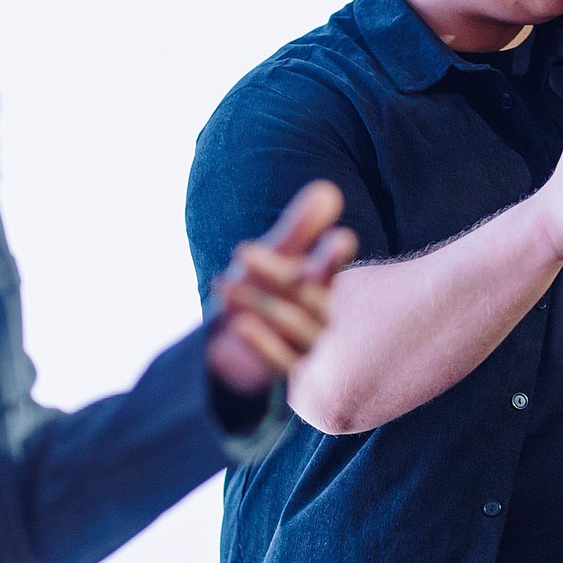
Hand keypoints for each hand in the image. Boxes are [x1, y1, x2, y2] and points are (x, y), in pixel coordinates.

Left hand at [206, 180, 358, 395]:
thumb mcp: (278, 255)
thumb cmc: (259, 290)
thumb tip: (329, 190)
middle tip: (241, 252)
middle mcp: (320, 316)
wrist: (230, 342)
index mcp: (321, 285)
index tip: (339, 238)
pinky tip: (240, 325)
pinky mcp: (287, 372)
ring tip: (223, 283)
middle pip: (310, 297)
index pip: (331, 270)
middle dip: (279, 273)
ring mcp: (304, 346)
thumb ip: (301, 227)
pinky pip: (282, 363)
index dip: (332, 257)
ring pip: (294, 326)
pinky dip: (263, 344)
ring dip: (258, 303)